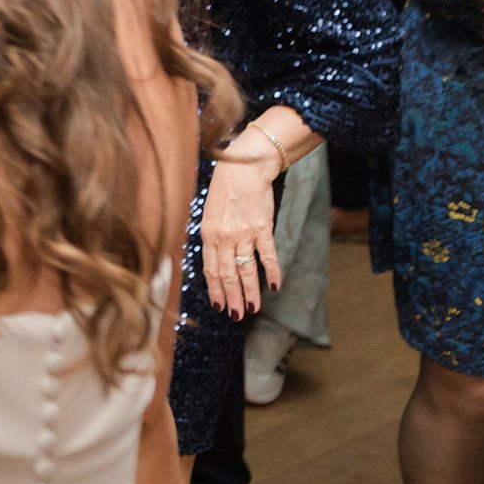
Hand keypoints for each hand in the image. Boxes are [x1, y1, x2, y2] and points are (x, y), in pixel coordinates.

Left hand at [200, 155, 279, 315]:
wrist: (245, 167)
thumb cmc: (226, 188)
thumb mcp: (209, 213)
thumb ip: (212, 236)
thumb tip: (214, 258)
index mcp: (208, 234)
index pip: (210, 268)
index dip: (215, 289)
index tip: (219, 305)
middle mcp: (223, 236)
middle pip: (227, 274)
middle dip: (231, 297)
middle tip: (236, 316)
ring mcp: (243, 233)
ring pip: (246, 270)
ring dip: (250, 292)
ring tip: (253, 309)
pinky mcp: (262, 228)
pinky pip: (268, 256)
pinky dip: (272, 272)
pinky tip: (275, 286)